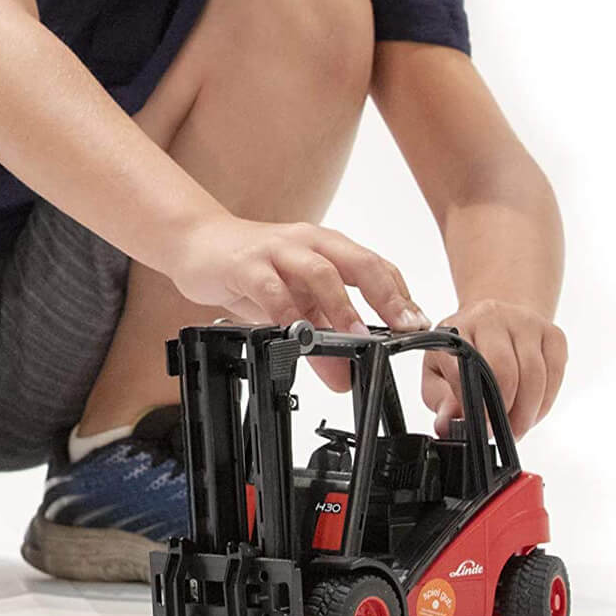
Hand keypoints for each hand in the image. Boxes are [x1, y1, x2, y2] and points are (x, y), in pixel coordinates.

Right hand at [168, 215, 430, 394]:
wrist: (195, 240)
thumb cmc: (248, 267)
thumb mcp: (290, 301)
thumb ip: (317, 333)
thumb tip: (343, 375)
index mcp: (326, 246)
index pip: (376, 265)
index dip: (402, 295)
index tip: (420, 326)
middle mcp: (307, 242)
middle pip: (359, 263)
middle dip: (387, 296)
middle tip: (405, 328)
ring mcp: (276, 251)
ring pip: (320, 272)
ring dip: (343, 306)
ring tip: (357, 335)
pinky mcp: (245, 264)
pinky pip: (271, 289)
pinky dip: (288, 314)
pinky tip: (297, 336)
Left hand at [423, 299, 567, 439]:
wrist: (494, 321)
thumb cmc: (464, 353)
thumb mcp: (439, 374)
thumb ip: (440, 400)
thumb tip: (446, 425)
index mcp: (456, 329)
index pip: (465, 367)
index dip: (476, 404)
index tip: (483, 429)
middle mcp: (488, 318)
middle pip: (504, 370)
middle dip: (505, 411)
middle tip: (502, 432)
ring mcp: (523, 322)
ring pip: (533, 374)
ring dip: (527, 411)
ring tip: (517, 427)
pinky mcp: (552, 333)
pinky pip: (554, 373)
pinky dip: (546, 401)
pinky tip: (533, 410)